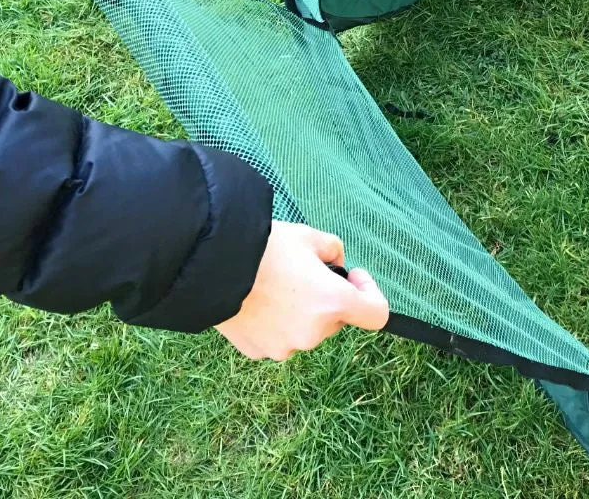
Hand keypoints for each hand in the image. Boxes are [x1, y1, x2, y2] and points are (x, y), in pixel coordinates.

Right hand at [216, 221, 388, 360]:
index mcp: (333, 303)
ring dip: (300, 312)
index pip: (377, 315)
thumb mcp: (308, 236)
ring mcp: (285, 348)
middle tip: (302, 272)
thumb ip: (333, 249)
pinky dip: (275, 323)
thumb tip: (335, 263)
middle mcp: (314, 333)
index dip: (371, 293)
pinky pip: (278, 337)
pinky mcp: (259, 352)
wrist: (212, 266)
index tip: (353, 275)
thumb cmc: (265, 247)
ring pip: (305, 330)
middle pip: (335, 319)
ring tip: (274, 284)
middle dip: (326, 298)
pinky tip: (257, 299)